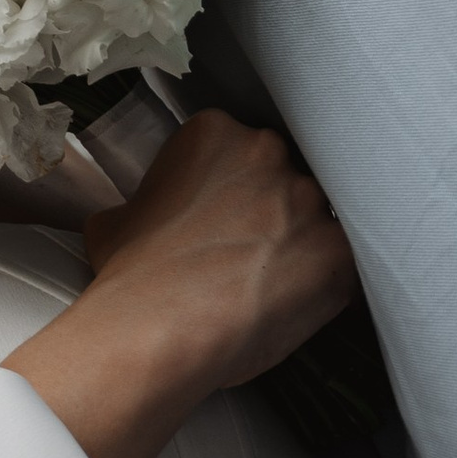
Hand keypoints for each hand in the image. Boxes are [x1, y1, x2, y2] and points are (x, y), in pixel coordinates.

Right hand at [6, 113, 355, 457]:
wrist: (160, 325)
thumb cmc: (132, 273)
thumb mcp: (113, 219)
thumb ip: (141, 202)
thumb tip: (136, 219)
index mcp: (214, 132)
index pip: (236, 149)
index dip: (229, 185)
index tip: (220, 215)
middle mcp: (268, 152)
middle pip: (282, 174)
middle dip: (272, 208)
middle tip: (248, 249)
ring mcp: (308, 200)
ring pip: (316, 217)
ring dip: (300, 245)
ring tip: (273, 284)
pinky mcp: (337, 252)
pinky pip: (343, 264)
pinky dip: (327, 283)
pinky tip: (300, 305)